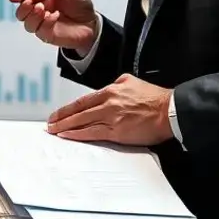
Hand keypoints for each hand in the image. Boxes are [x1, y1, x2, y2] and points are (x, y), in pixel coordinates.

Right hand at [7, 0, 98, 53]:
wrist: (92, 21)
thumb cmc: (80, 3)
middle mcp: (39, 9)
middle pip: (20, 11)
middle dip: (23, 7)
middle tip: (35, 2)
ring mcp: (42, 23)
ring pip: (26, 23)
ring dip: (32, 15)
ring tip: (44, 9)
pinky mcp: (48, 35)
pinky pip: (40, 31)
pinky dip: (46, 22)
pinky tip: (55, 16)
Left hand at [47, 74, 172, 145]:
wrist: (169, 111)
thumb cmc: (154, 98)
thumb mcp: (131, 82)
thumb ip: (116, 85)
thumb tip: (108, 89)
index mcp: (111, 90)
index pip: (83, 100)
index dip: (68, 108)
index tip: (58, 113)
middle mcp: (108, 102)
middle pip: (78, 111)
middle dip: (61, 118)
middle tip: (49, 124)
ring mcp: (111, 117)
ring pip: (82, 122)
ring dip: (66, 127)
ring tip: (54, 131)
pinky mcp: (117, 131)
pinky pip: (93, 133)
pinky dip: (78, 134)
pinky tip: (69, 136)